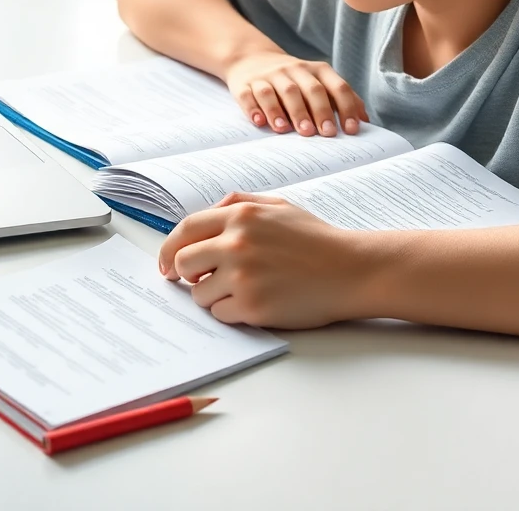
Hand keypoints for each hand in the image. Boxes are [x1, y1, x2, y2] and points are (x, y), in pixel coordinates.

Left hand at [158, 192, 383, 328]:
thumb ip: (238, 203)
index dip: (168, 249)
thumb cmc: (316, 240)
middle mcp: (237, 243)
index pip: (185, 230)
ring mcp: (243, 276)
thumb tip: (204, 217)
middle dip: (189, 275)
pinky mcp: (253, 306)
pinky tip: (257, 303)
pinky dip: (232, 313)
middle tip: (204, 280)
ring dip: (213, 296)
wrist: (352, 270)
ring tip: (244, 291)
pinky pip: (221, 314)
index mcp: (240, 215)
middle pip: (183, 263)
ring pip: (199, 295)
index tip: (165, 264)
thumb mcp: (278, 206)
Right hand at [223, 52, 366, 136]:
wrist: (250, 58)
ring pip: (280, 91)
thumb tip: (364, 120)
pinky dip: (254, 108)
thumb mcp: (318, 81)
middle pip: (309, 89)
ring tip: (289, 131)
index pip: (337, 87)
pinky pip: (250, 95)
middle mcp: (293, 70)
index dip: (346, 107)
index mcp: (316, 70)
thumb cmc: (293, 79)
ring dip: (286, 111)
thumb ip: (340, 97)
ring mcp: (268, 76)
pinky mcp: (245, 84)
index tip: (351, 129)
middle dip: (318, 111)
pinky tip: (260, 122)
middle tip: (324, 134)